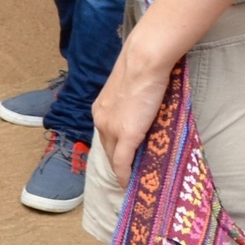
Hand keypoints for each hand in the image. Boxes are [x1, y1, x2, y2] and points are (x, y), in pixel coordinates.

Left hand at [91, 45, 173, 173]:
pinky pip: (122, 162)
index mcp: (101, 109)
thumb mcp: (129, 90)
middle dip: (117, 163)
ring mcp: (111, 129)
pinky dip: (125, 174)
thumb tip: (140, 114)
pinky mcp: (126, 135)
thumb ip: (129, 104)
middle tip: (129, 174)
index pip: (105, 136)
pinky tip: (129, 182)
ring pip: (114, 157)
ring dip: (123, 169)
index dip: (113, 149)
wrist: (143, 62)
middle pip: (107, 149)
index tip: (122, 160)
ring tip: (132, 180)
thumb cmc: (142, 69)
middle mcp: (101, 120)